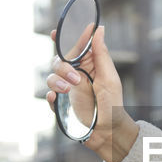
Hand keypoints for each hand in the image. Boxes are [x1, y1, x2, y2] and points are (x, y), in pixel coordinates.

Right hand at [45, 25, 139, 161]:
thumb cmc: (113, 104)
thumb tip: (99, 29)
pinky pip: (49, 97)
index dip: (63, 37)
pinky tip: (55, 97)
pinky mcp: (61, 105)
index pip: (74, 47)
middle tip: (75, 79)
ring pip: (51, 77)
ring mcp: (67, 90)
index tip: (55, 32)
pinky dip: (50, 95)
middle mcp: (75, 75)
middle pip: (58, 61)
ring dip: (57, 81)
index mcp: (88, 66)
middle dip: (62, 67)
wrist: (108, 132)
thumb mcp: (109, 78)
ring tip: (68, 90)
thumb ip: (101, 54)